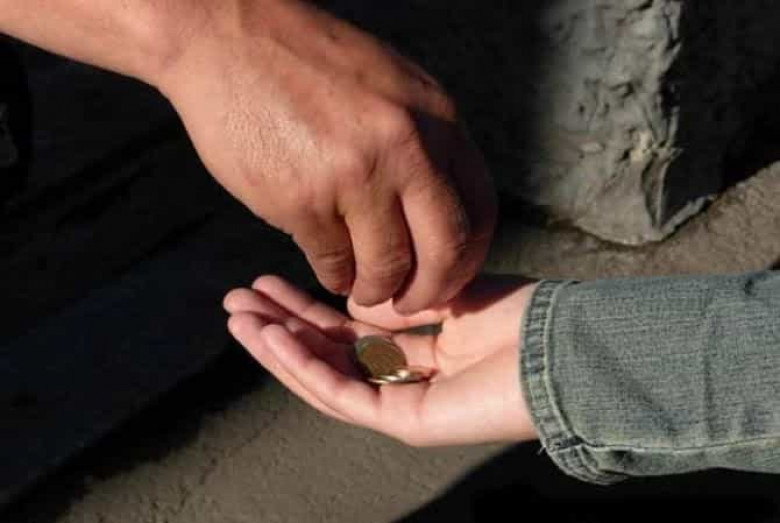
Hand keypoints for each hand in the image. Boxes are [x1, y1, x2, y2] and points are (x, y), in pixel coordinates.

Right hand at [155, 0, 496, 312]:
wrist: (229, 36)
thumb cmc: (309, 62)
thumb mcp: (392, 86)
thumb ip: (423, 142)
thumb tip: (438, 207)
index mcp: (436, 118)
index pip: (480, 209)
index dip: (468, 256)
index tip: (448, 274)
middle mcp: (405, 148)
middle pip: (446, 250)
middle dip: (431, 291)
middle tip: (410, 304)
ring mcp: (354, 176)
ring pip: (387, 267)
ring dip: (376, 290)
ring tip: (364, 290)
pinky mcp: (302, 200)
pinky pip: (333, 263)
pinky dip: (335, 277)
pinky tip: (330, 269)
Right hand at [223, 275, 538, 446]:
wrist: (564, 346)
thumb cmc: (523, 318)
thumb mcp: (450, 293)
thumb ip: (399, 300)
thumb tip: (353, 302)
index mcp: (421, 351)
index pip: (350, 335)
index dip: (307, 311)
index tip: (269, 283)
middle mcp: (408, 380)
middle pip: (330, 357)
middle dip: (282, 328)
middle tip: (236, 302)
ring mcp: (405, 404)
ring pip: (326, 380)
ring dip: (279, 350)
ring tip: (237, 319)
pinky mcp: (408, 421)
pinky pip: (344, 396)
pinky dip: (305, 368)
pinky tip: (272, 340)